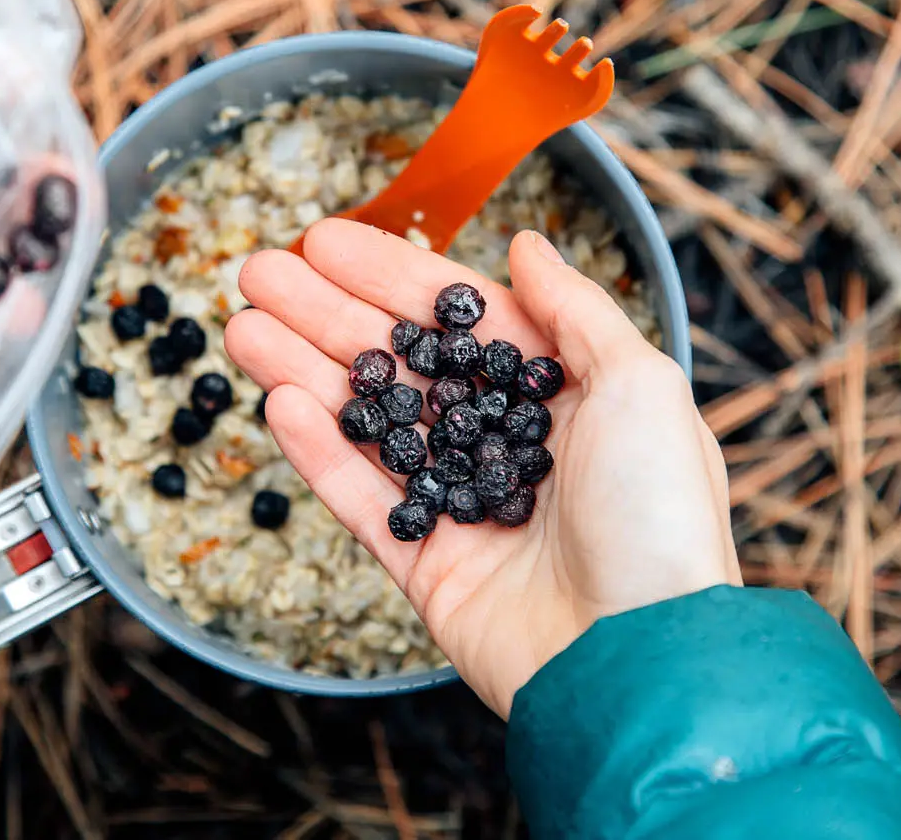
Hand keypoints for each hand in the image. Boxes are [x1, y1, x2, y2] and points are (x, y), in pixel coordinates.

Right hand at [226, 219, 740, 715]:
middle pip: (397, 363)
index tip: (326, 241)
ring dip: (302, 371)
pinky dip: (319, 452)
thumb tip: (527, 244)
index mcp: (554, 396)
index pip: (455, 320)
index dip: (388, 276)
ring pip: (366, 424)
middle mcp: (501, 444)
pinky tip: (278, 400)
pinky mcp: (424, 564)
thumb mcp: (641, 385)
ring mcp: (458, 505)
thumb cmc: (658, 519)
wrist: (642, 660)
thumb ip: (574, 309)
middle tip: (259, 271)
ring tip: (242, 327)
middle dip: (325, 314)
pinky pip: (360, 499)